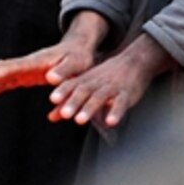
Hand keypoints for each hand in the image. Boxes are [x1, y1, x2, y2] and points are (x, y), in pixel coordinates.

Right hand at [0, 39, 96, 102]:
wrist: (78, 51)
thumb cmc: (78, 59)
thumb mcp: (76, 65)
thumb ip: (63, 72)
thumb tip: (50, 78)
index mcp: (38, 61)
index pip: (17, 66)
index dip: (4, 72)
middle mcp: (26, 64)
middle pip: (1, 69)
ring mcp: (24, 70)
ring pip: (0, 75)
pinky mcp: (25, 76)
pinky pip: (6, 82)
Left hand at [46, 34, 172, 127]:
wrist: (132, 62)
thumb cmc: (104, 78)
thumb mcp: (85, 86)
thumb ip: (68, 102)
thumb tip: (51, 117)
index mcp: (85, 81)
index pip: (71, 85)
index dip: (62, 92)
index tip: (53, 99)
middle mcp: (96, 83)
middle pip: (83, 91)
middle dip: (73, 102)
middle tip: (64, 114)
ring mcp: (111, 88)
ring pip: (99, 97)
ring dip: (89, 109)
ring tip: (80, 120)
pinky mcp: (126, 95)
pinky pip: (121, 103)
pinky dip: (115, 113)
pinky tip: (110, 122)